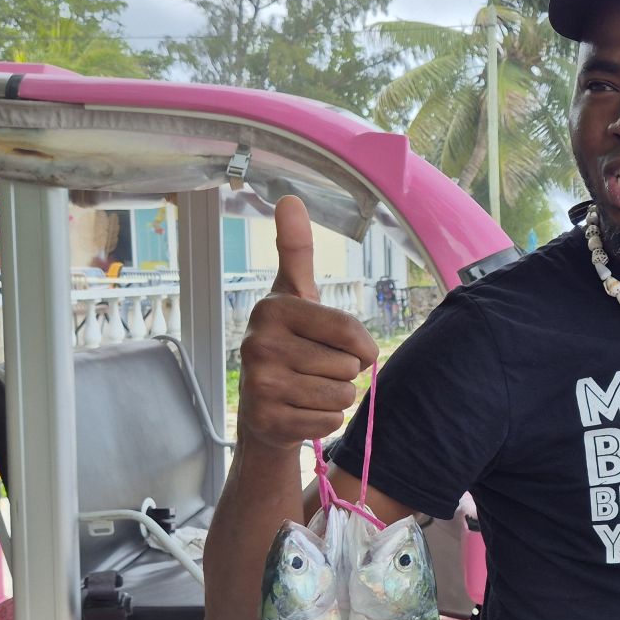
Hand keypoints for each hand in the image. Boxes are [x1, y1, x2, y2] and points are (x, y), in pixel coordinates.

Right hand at [237, 196, 378, 449]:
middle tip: (316, 370)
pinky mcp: (267, 421)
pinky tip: (301, 411)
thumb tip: (289, 198)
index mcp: (273, 310)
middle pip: (348, 366)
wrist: (265, 409)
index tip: (347, 347)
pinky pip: (329, 421)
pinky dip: (325, 420)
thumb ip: (295, 250)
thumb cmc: (290, 345)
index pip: (348, 331)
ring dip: (336, 396)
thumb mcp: (294, 296)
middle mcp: (259, 344)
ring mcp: (260, 385)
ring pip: (341, 394)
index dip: (360, 346)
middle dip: (344, 372)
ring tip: (309, 389)